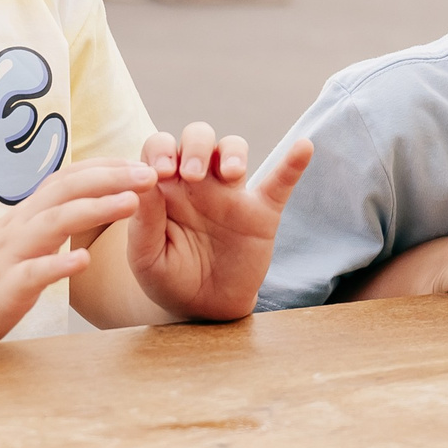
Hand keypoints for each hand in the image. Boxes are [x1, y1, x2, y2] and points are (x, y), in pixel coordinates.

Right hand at [0, 158, 152, 349]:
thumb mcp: (17, 241)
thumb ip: (45, 221)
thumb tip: (82, 200)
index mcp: (25, 217)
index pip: (67, 179)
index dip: (104, 166)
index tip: (142, 161)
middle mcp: (18, 229)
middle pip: (65, 191)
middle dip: (110, 178)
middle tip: (152, 173)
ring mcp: (8, 257)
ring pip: (52, 224)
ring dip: (93, 210)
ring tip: (131, 204)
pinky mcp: (1, 290)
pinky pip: (31, 274)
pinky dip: (57, 265)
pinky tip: (85, 261)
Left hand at [129, 126, 312, 320]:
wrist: (204, 309)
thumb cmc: (168, 278)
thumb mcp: (145, 257)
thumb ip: (144, 222)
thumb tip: (145, 182)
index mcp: (166, 187)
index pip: (160, 147)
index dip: (160, 150)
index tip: (161, 172)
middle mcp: (197, 182)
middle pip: (198, 137)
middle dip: (195, 146)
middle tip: (193, 174)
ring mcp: (230, 194)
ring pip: (233, 148)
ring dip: (231, 153)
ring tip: (231, 174)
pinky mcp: (261, 211)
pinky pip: (280, 181)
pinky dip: (293, 163)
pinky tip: (304, 147)